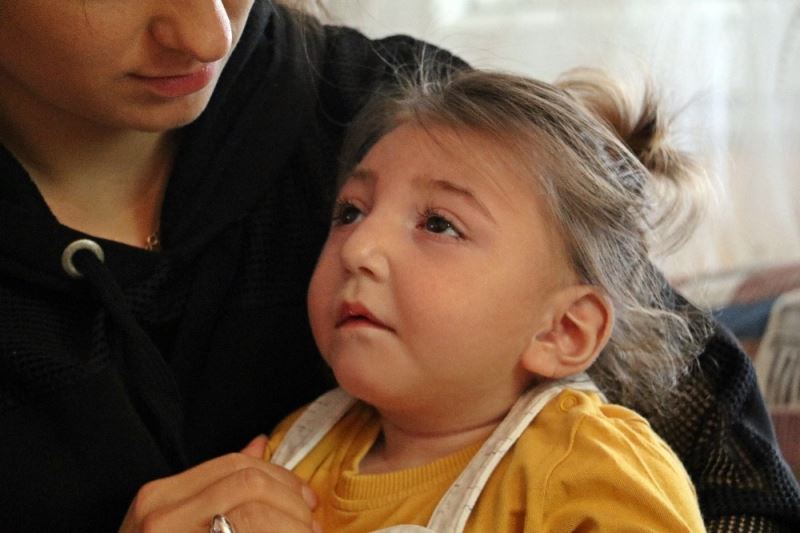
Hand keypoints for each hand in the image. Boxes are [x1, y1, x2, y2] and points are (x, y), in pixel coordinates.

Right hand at [119, 435, 319, 532]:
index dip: (281, 478)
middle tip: (312, 527)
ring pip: (255, 514)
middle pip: (249, 485)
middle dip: (292, 503)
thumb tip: (261, 444)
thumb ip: (218, 485)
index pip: (235, 465)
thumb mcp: (176, 522)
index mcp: (159, 497)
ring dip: (293, 527)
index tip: (307, 499)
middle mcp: (161, 517)